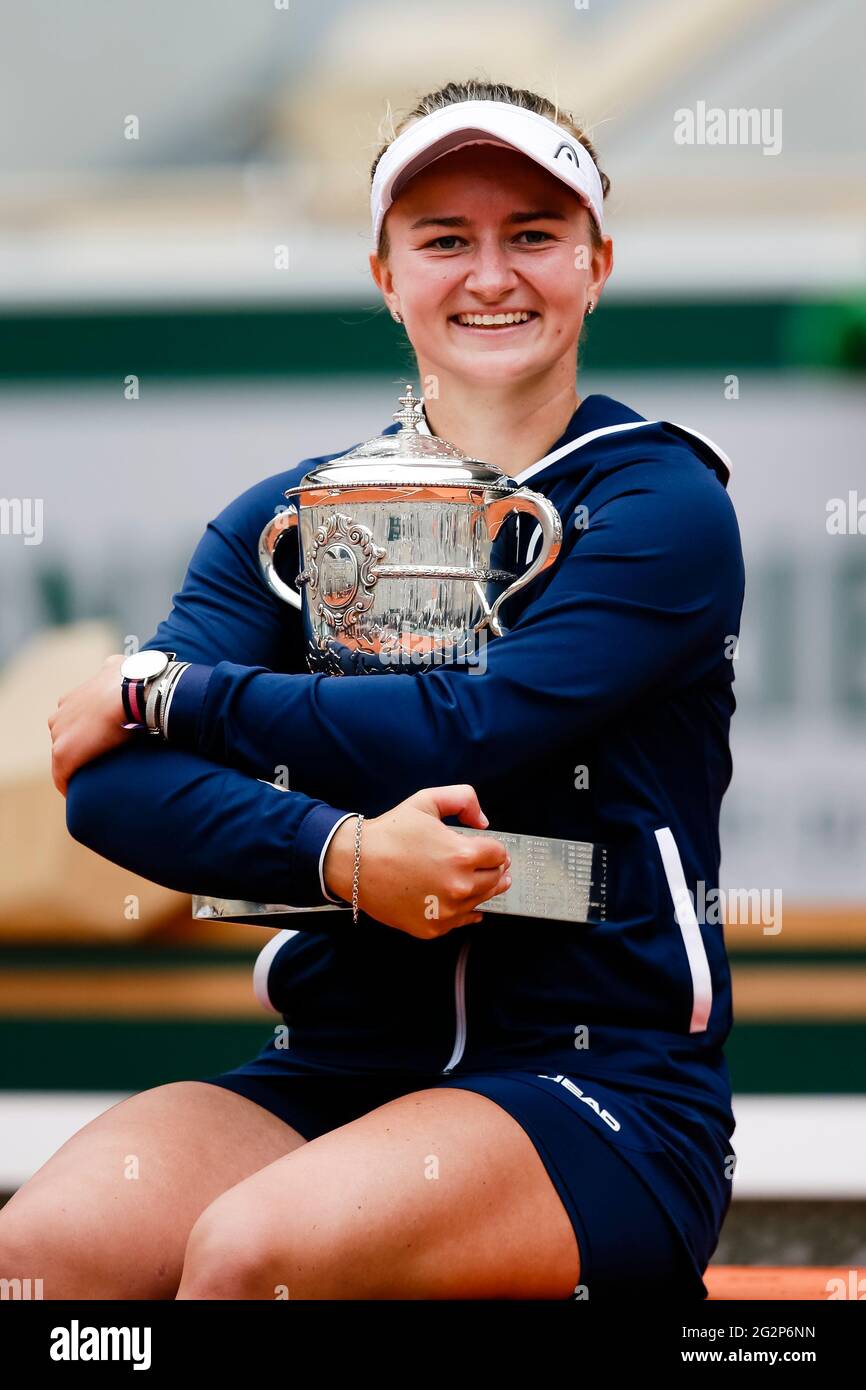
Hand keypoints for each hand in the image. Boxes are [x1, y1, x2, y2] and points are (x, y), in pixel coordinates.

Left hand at [48, 654, 130, 795]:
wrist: (133, 691)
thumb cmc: (130, 680)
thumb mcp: (116, 665)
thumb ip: (111, 668)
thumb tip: (117, 664)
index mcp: (70, 699)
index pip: (71, 722)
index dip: (85, 734)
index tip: (98, 744)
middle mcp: (59, 715)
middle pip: (65, 739)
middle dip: (80, 750)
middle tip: (99, 763)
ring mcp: (60, 734)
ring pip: (64, 757)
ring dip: (76, 766)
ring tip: (92, 779)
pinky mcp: (64, 753)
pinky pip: (62, 776)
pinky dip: (68, 785)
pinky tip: (78, 792)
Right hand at [323, 784, 511, 938]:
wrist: (354, 864)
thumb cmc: (389, 832)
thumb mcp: (426, 801)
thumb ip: (463, 799)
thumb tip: (483, 822)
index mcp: (462, 855)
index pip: (499, 855)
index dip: (495, 848)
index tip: (489, 849)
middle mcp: (458, 886)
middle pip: (495, 880)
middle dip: (493, 870)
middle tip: (489, 866)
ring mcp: (446, 911)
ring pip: (481, 901)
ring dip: (481, 890)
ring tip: (474, 880)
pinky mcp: (432, 928)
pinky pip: (462, 921)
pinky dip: (464, 910)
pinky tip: (460, 901)